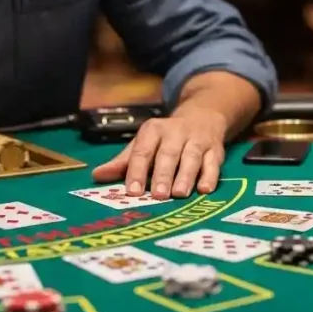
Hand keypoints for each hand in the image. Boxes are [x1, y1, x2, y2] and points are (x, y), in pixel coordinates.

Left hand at [91, 109, 226, 198]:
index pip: (143, 151)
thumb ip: (124, 162)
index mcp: (153, 131)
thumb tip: (97, 176)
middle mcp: (176, 133)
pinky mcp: (215, 149)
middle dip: (163, 174)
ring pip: (191, 157)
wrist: (202, 116)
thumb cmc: (166, 138)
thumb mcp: (144, 144)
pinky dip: (210, 176)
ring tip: (179, 194)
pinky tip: (205, 189)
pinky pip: (213, 163)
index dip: (137, 171)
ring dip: (186, 176)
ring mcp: (197, 140)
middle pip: (168, 154)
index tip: (133, 191)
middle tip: (158, 195)